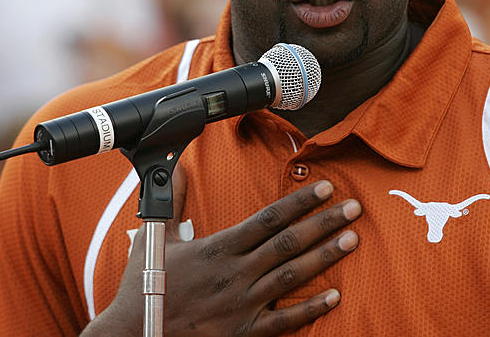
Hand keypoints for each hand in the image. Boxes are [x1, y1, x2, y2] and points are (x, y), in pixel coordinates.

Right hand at [86, 167, 361, 335]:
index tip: (324, 188)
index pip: (268, 219)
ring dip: (324, 258)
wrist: (135, 332)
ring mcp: (242, 304)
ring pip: (292, 277)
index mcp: (219, 248)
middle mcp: (236, 273)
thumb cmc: (145, 286)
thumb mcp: (155, 238)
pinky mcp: (243, 332)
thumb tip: (176, 168)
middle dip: (323, 223)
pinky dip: (310, 309)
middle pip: (288, 243)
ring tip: (352, 240)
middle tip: (354, 208)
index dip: (299, 202)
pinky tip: (334, 297)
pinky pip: (283, 321)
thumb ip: (172, 202)